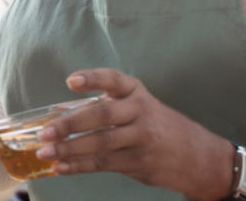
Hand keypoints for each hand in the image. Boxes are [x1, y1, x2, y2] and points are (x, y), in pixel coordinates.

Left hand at [35, 68, 232, 198]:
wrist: (200, 157)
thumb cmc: (159, 126)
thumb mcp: (141, 106)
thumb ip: (108, 107)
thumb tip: (60, 116)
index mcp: (137, 93)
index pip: (113, 79)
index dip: (92, 79)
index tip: (71, 82)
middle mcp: (140, 112)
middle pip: (102, 116)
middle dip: (70, 124)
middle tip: (44, 132)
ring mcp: (142, 139)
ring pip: (100, 144)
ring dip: (69, 149)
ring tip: (45, 153)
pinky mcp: (140, 163)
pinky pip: (104, 164)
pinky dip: (79, 166)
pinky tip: (60, 167)